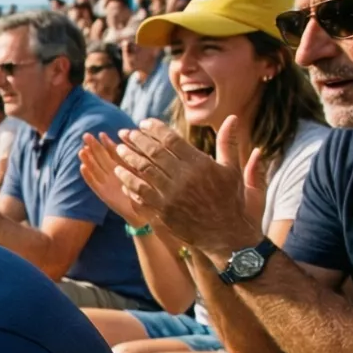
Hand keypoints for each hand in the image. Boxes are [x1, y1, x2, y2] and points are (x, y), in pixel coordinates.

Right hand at [78, 133, 155, 227]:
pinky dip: (87, 176)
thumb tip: (137, 145)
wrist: (147, 213)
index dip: (106, 143)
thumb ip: (138, 160)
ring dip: (87, 159)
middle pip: (100, 158)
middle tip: (86, 135)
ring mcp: (107, 184)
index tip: (102, 134)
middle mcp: (113, 174)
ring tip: (82, 150)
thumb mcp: (144, 172)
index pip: (112, 153)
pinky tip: (82, 167)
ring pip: (94, 169)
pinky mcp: (104, 194)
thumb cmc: (149, 192)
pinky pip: (93, 184)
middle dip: (93, 147)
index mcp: (122, 167)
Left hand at [109, 116, 262, 258]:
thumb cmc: (231, 200)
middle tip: (125, 133)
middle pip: (154, 153)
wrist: (227, 235)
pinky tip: (120, 173)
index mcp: (201, 164)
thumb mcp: (233, 169)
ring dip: (129, 158)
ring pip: (144, 171)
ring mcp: (172, 195)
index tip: (144, 123)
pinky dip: (129, 181)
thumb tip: (232, 117)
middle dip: (137, 140)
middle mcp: (185, 178)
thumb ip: (228, 143)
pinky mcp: (163, 211)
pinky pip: (140, 192)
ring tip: (119, 150)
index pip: (171, 140)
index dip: (155, 129)